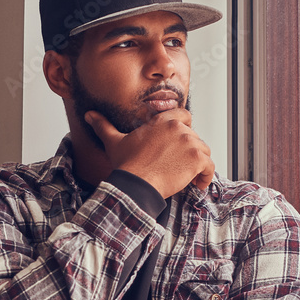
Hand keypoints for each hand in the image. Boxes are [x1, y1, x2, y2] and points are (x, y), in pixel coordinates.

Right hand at [85, 109, 214, 198]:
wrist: (136, 184)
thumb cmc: (127, 165)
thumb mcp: (114, 142)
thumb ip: (103, 126)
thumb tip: (89, 115)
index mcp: (162, 122)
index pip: (185, 116)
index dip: (186, 130)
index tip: (181, 144)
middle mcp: (178, 129)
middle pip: (195, 138)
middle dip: (190, 152)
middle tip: (180, 167)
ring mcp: (189, 143)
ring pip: (203, 152)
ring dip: (198, 165)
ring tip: (189, 178)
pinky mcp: (197, 159)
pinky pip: (209, 167)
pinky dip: (206, 177)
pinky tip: (197, 185)